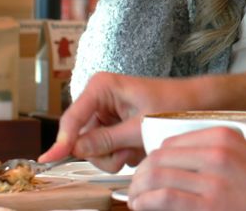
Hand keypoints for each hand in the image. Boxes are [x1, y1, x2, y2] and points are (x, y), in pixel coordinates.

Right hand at [39, 72, 200, 172]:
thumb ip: (107, 139)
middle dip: (104, 151)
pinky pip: (107, 149)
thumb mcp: (140, 126)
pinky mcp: (114, 125)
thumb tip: (76, 148)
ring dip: (116, 155)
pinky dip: (123, 153)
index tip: (50, 158)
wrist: (196, 104)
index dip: (62, 141)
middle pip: (82, 138)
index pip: (73, 118)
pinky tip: (139, 144)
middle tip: (127, 151)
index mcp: (102, 87)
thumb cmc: (173, 104)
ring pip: (94, 148)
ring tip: (138, 145)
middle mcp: (99, 98)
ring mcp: (106, 113)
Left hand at [126, 128, 245, 210]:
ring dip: (138, 189)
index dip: (153, 157)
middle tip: (136, 186)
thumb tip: (174, 161)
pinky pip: (164, 198)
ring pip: (157, 176)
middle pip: (160, 157)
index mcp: (224, 136)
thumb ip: (213, 153)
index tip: (148, 169)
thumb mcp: (243, 156)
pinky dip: (146, 202)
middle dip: (141, 173)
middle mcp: (216, 153)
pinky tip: (142, 206)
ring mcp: (213, 179)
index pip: (172, 140)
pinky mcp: (209, 204)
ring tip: (135, 198)